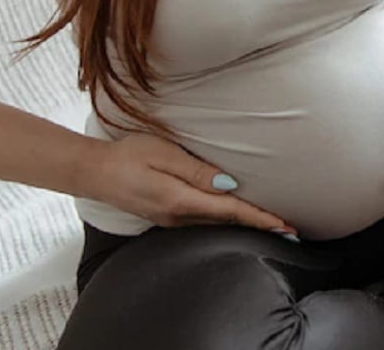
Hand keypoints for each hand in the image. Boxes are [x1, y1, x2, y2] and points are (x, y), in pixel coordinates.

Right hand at [82, 132, 296, 236]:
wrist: (93, 172)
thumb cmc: (127, 155)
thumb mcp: (163, 154)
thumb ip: (196, 171)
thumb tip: (229, 185)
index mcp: (180, 200)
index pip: (230, 211)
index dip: (260, 218)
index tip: (284, 225)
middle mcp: (178, 216)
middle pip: (228, 222)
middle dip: (260, 225)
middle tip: (290, 229)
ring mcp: (171, 219)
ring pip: (217, 224)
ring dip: (245, 224)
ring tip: (271, 225)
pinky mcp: (166, 215)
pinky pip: (203, 221)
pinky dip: (226, 221)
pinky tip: (235, 218)